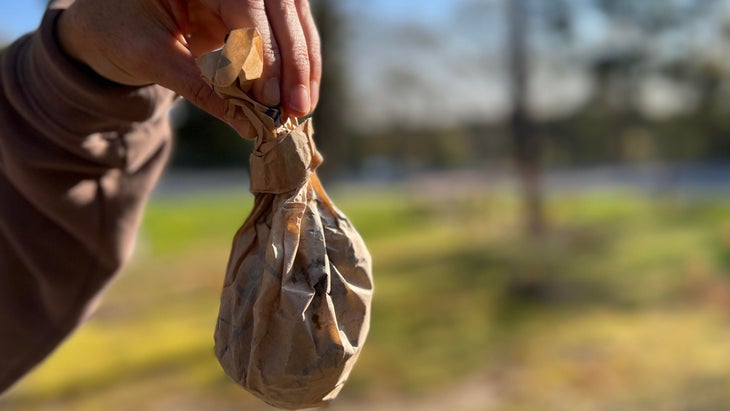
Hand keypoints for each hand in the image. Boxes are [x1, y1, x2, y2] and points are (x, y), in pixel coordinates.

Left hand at [57, 0, 320, 122]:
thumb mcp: (150, 58)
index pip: (247, 4)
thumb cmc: (117, 31)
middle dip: (293, 61)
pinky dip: (296, 64)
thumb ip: (199, 88)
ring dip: (303, 64)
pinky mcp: (255, 7)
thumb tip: (246, 124)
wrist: (106, 22)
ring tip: (302, 107)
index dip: (263, 51)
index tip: (267, 96)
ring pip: (294, 18)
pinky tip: (300, 94)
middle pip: (281, 8)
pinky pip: (288, 31)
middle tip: (296, 107)